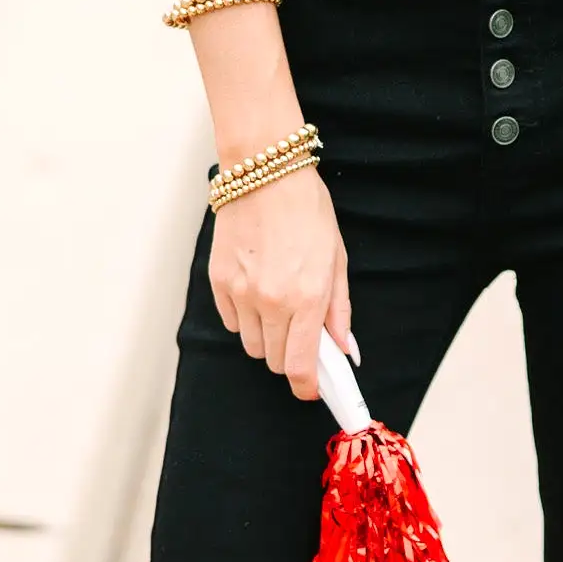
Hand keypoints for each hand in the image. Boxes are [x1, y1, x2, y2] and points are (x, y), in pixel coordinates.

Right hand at [209, 165, 352, 400]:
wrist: (265, 172)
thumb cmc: (306, 209)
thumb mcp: (336, 258)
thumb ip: (339, 310)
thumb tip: (344, 349)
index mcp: (307, 297)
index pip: (299, 366)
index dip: (305, 386)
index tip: (310, 389)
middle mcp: (271, 301)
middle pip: (273, 360)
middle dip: (289, 356)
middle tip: (300, 334)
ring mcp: (241, 293)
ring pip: (251, 345)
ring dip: (267, 338)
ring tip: (278, 306)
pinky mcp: (218, 281)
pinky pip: (232, 321)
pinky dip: (245, 318)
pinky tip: (256, 290)